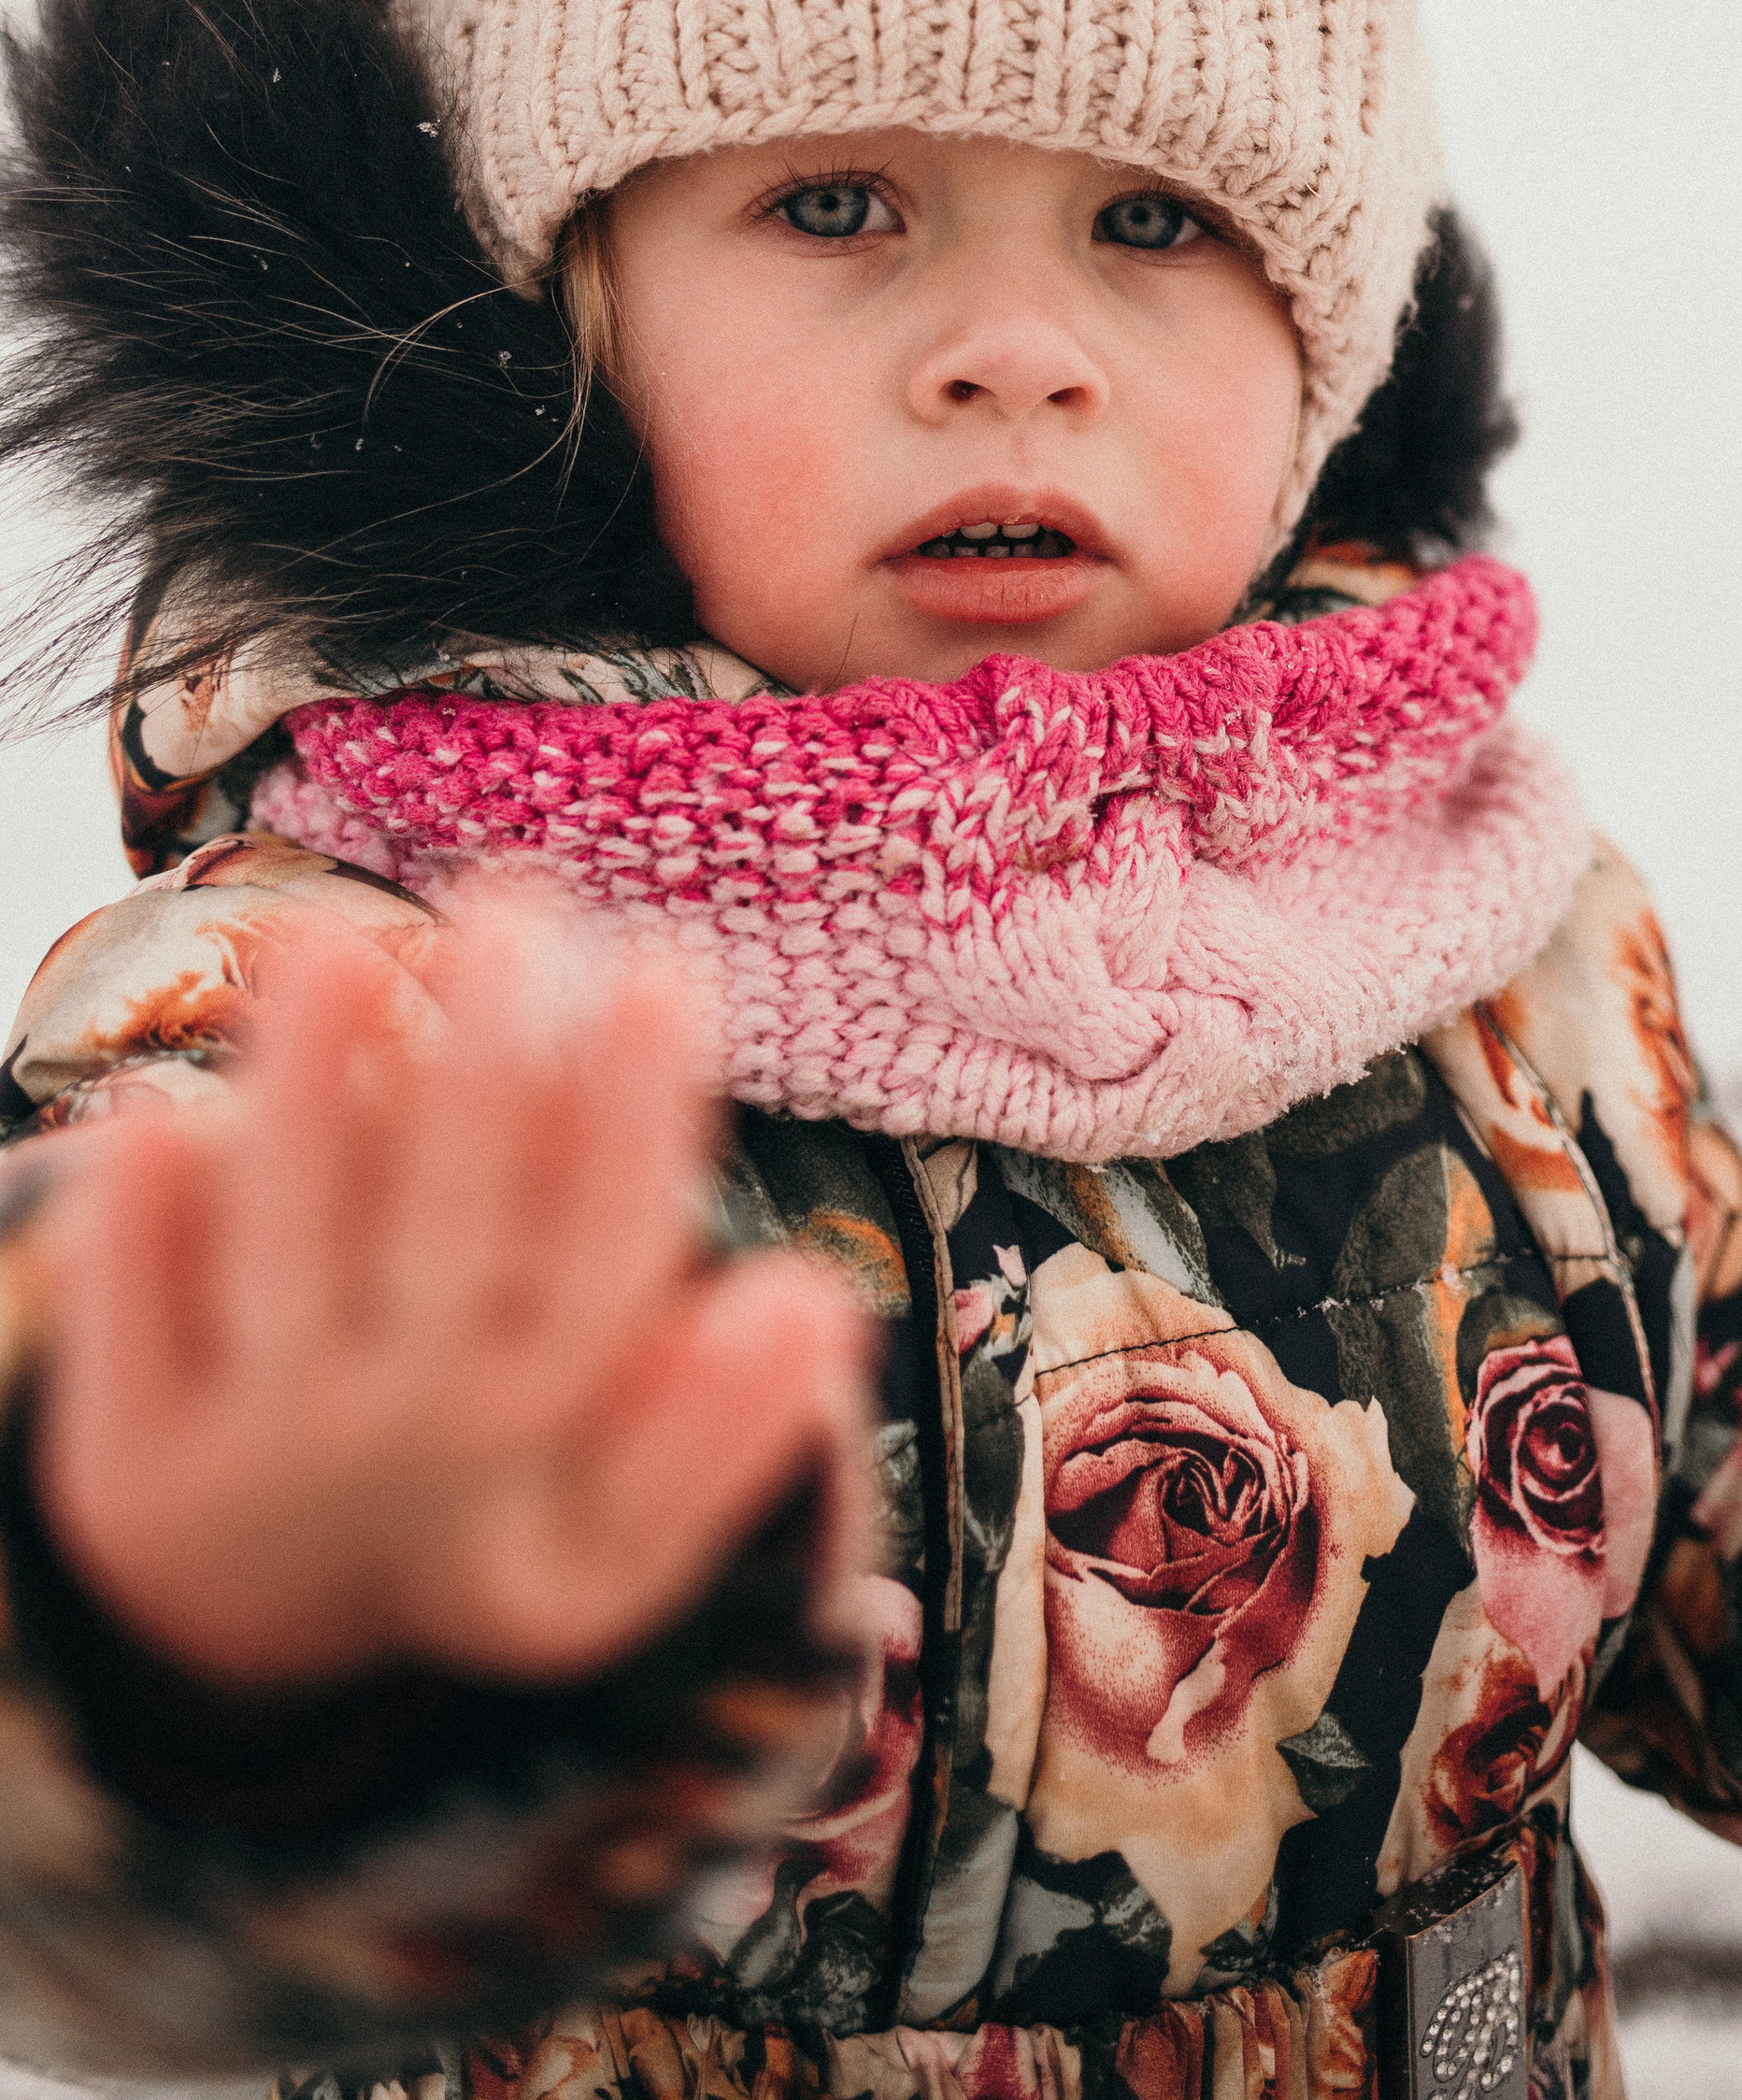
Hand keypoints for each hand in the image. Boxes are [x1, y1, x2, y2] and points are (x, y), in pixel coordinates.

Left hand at [32, 902, 866, 1689]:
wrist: (248, 1638)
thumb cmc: (467, 1518)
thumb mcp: (613, 1530)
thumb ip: (717, 1423)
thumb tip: (815, 1309)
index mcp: (535, 1434)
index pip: (601, 1263)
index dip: (636, 1123)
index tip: (663, 972)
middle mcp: (397, 1436)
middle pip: (450, 1241)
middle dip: (488, 1076)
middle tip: (517, 910)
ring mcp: (251, 1446)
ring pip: (284, 1259)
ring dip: (302, 1106)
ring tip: (328, 941)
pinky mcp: (120, 1455)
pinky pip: (127, 1334)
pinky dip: (136, 1239)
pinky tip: (153, 1118)